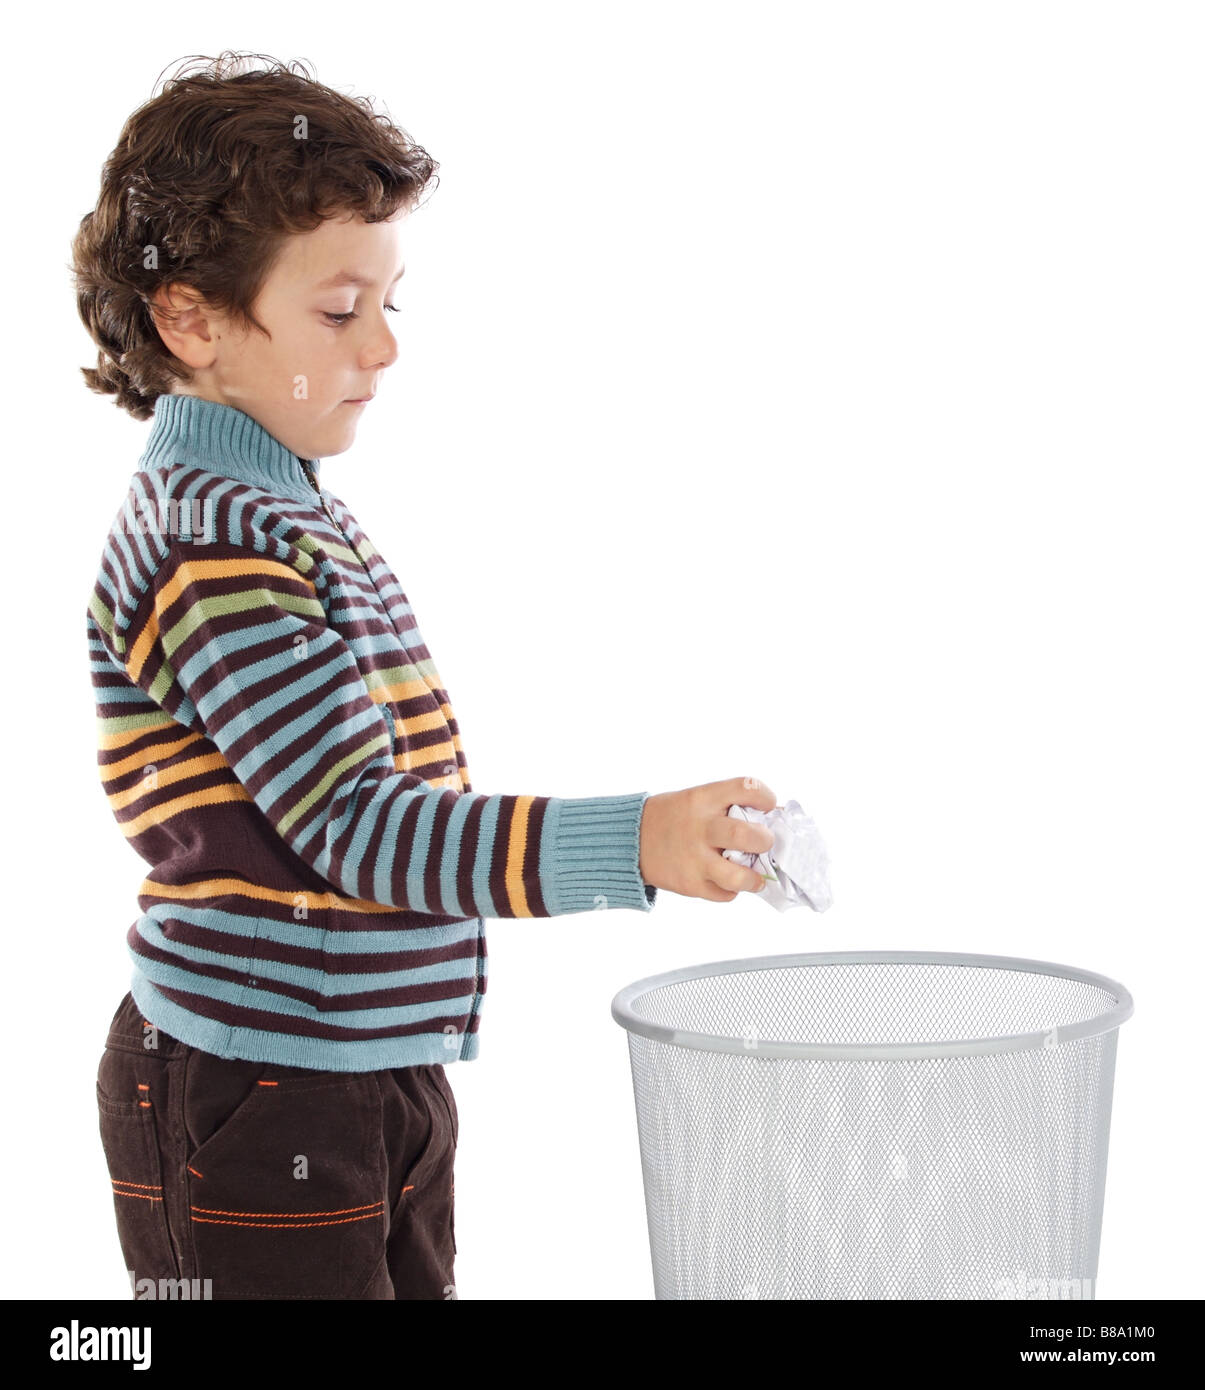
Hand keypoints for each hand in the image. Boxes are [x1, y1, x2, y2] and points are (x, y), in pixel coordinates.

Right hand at [639, 776, 776, 901]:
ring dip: (754, 878)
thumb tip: (770, 821)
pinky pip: (723, 894)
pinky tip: (726, 881)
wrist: (631, 839)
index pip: (746, 788)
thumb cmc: (673, 818)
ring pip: (737, 876)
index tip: (768, 806)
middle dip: (765, 840)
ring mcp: (694, 858)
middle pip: (746, 835)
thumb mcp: (696, 799)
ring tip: (755, 877)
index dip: (765, 797)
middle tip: (764, 842)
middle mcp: (700, 827)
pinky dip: (731, 890)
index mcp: (703, 798)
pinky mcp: (689, 884)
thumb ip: (728, 807)